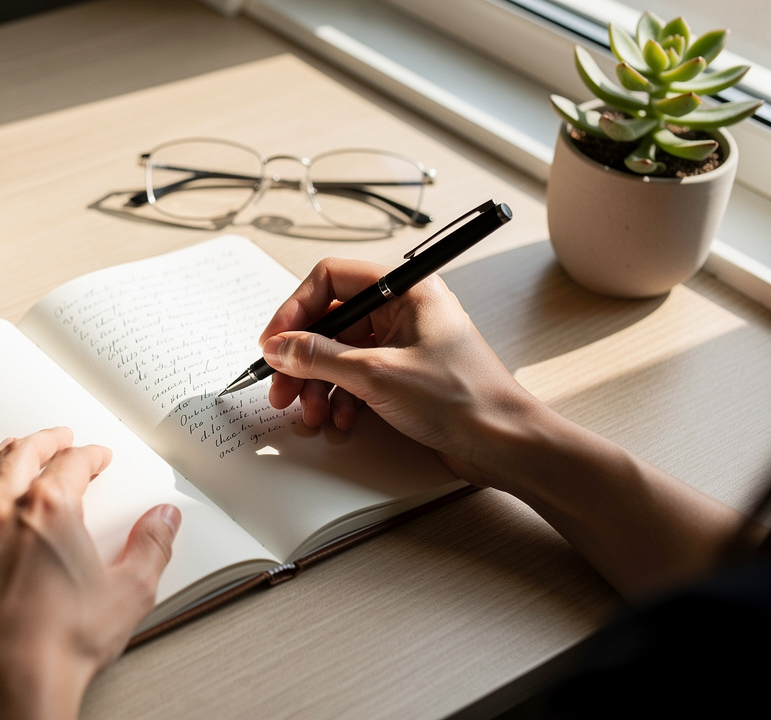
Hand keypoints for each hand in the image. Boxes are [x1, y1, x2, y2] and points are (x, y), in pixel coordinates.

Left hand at [0, 427, 181, 719]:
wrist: (5, 688)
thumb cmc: (59, 647)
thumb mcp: (129, 594)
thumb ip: (151, 548)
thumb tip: (163, 520)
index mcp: (49, 510)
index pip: (72, 464)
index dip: (89, 456)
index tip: (96, 456)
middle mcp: (0, 514)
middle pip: (18, 457)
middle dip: (41, 442)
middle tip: (54, 439)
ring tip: (1, 453)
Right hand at [258, 258, 541, 483]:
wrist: (505, 443)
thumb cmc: (462, 399)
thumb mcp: (377, 375)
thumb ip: (320, 358)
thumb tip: (279, 347)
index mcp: (406, 290)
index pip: (332, 279)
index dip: (296, 309)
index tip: (274, 342)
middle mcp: (404, 310)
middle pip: (331, 321)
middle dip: (303, 358)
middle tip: (281, 388)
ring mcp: (403, 343)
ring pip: (340, 354)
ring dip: (318, 385)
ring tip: (311, 414)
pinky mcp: (404, 374)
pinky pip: (357, 377)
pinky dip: (341, 398)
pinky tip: (340, 421)